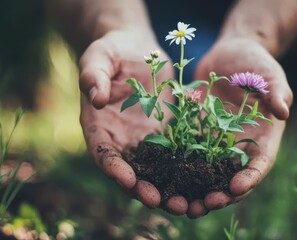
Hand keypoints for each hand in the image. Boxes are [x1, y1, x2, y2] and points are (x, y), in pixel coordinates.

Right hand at [78, 28, 176, 210]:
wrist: (135, 48)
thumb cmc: (112, 50)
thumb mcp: (99, 57)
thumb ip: (94, 76)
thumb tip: (96, 98)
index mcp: (98, 126)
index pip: (103, 153)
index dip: (115, 169)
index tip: (129, 181)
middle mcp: (119, 140)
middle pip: (129, 172)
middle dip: (143, 189)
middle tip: (161, 202)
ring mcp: (141, 140)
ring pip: (153, 171)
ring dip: (167, 188)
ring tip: (184, 204)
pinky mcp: (162, 135)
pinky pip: (173, 156)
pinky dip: (185, 171)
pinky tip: (202, 182)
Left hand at [190, 37, 292, 216]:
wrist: (231, 54)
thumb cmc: (256, 64)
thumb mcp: (269, 74)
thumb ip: (277, 92)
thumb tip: (283, 111)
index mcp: (263, 139)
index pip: (258, 164)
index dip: (249, 179)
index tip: (235, 187)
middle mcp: (239, 147)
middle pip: (231, 179)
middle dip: (220, 195)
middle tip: (205, 204)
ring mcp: (216, 143)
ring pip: (206, 175)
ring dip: (195, 191)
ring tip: (182, 203)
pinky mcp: (196, 134)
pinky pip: (185, 155)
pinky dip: (176, 170)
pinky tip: (161, 179)